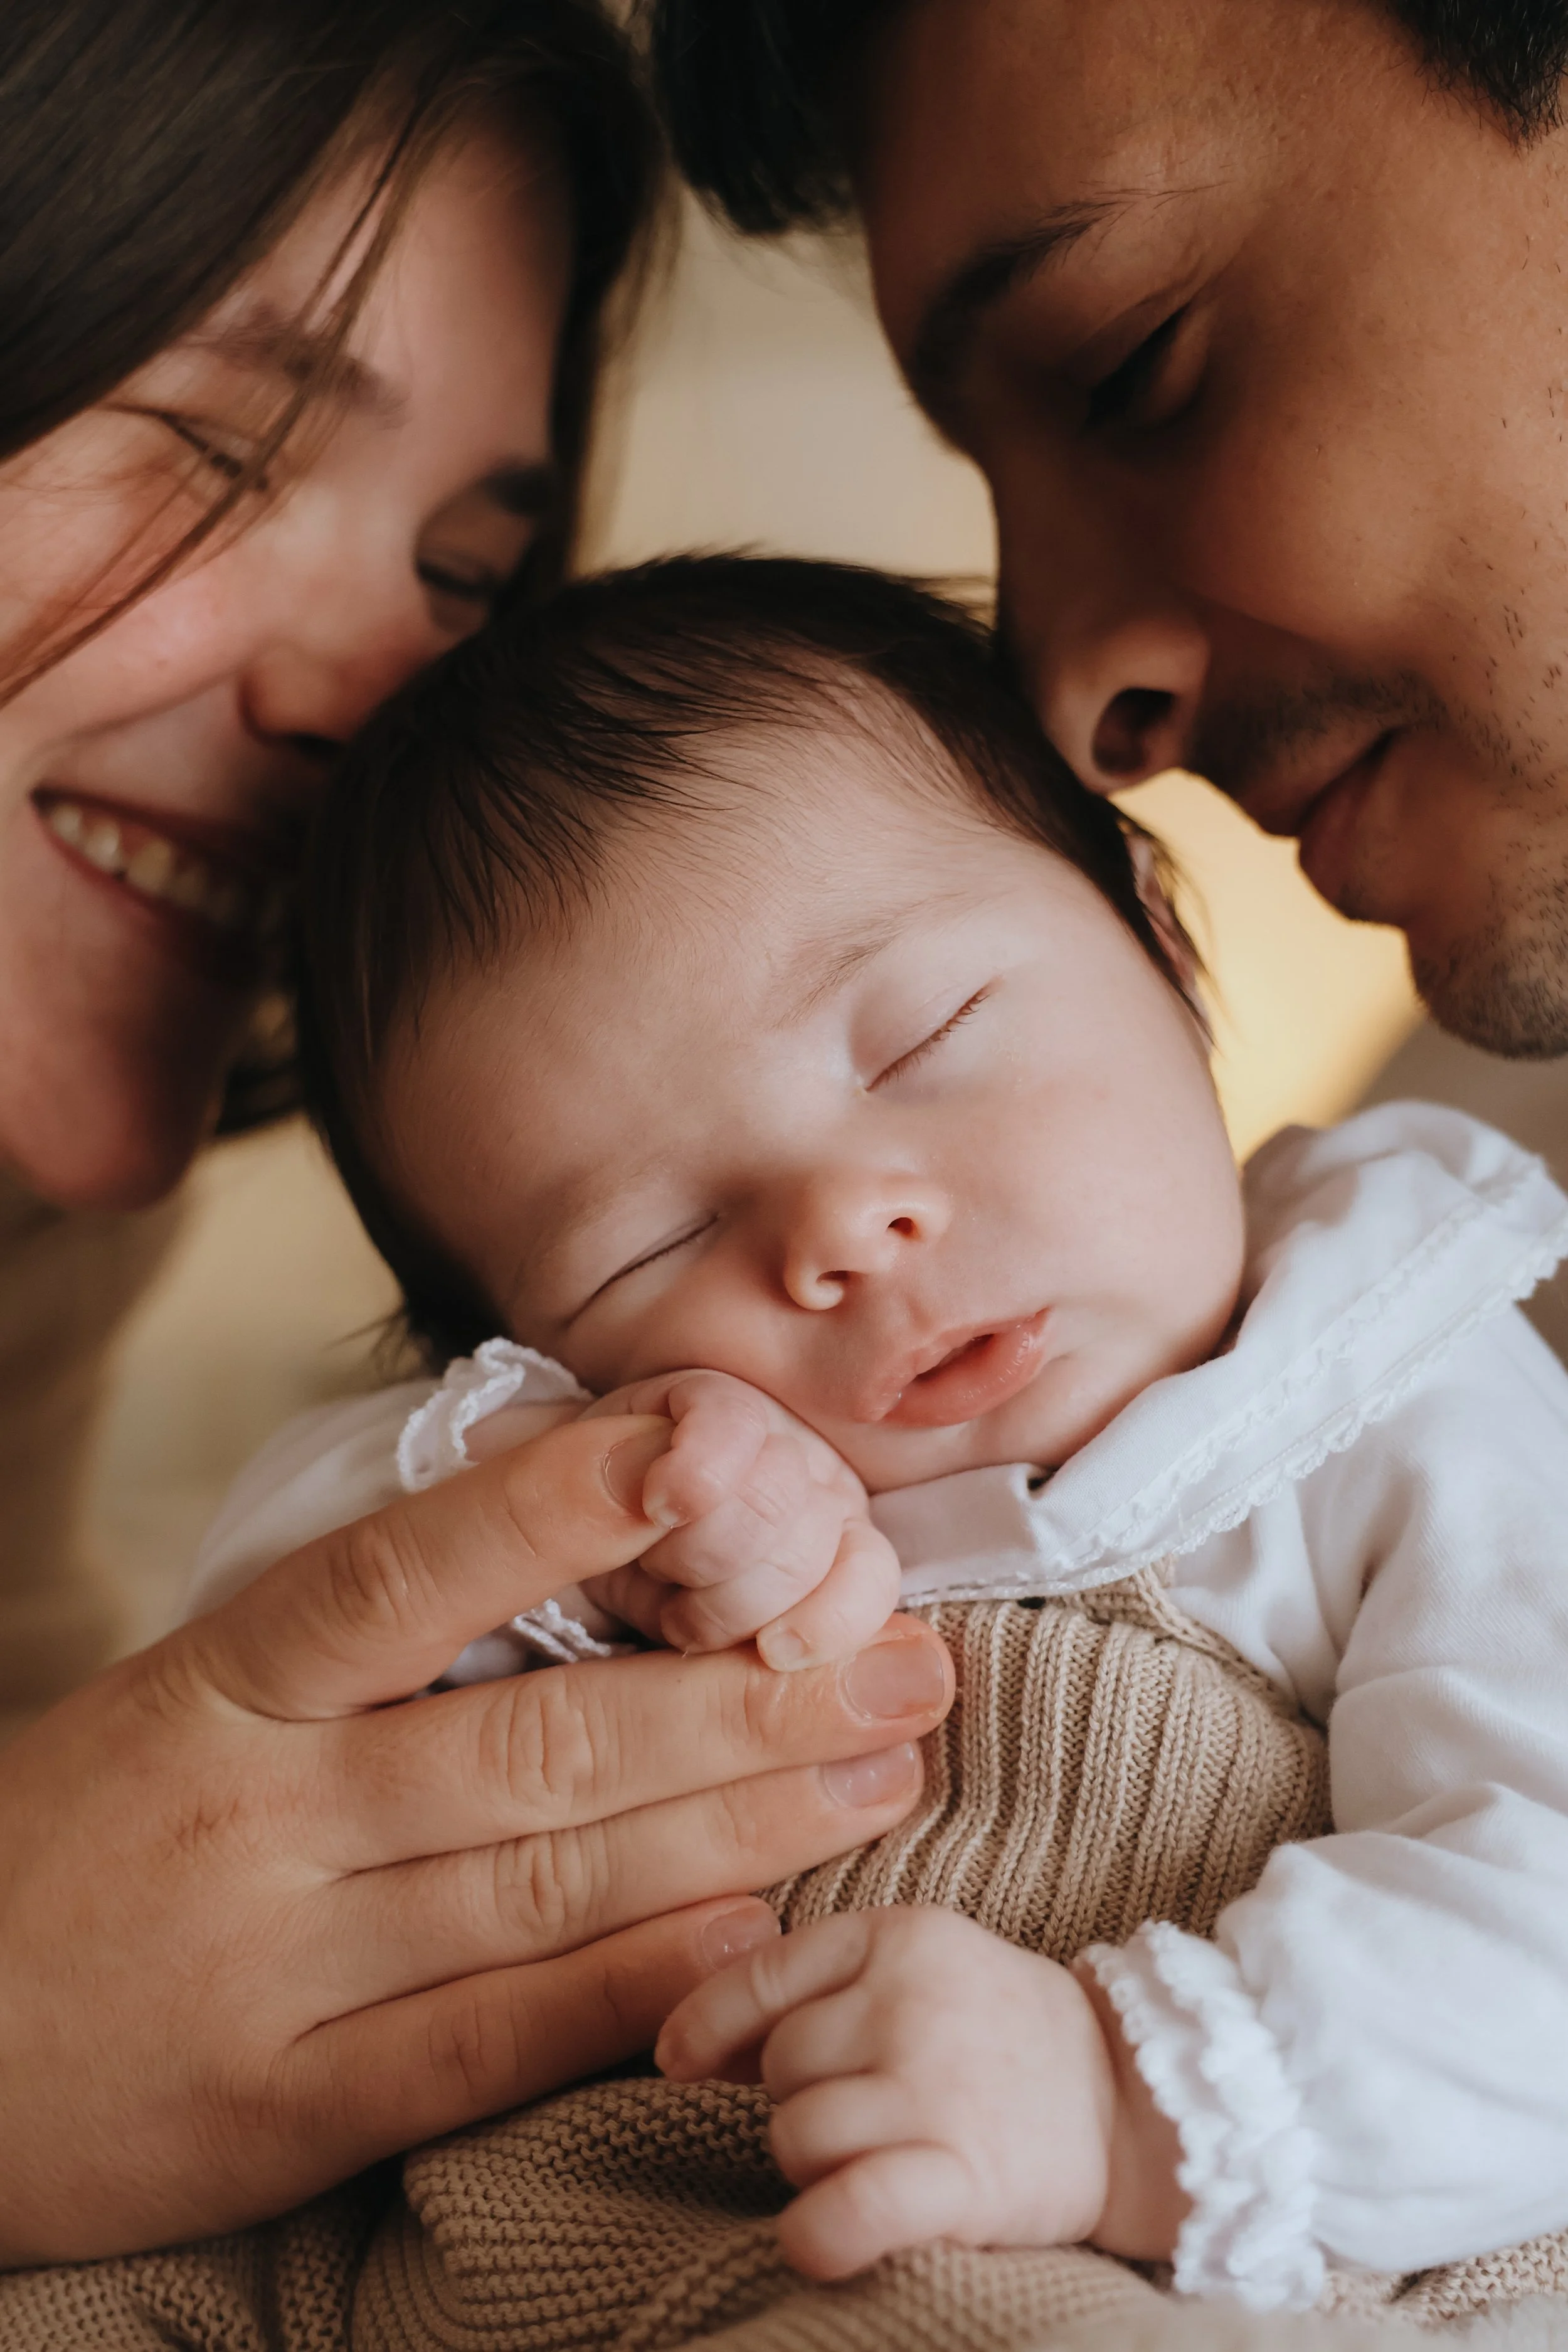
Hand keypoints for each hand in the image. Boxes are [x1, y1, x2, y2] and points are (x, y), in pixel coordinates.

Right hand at [0, 1414, 951, 2263]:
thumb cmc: (100, 1831)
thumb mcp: (196, 1695)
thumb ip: (363, 1637)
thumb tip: (579, 1533)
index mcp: (230, 1682)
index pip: (409, 1573)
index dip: (558, 1507)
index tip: (704, 1453)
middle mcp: (261, 1815)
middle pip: (536, 1743)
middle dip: (744, 1695)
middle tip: (907, 1657)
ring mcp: (272, 1971)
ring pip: (542, 1885)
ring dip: (735, 1824)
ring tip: (878, 1771)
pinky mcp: (279, 2112)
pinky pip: (484, 2043)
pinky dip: (629, 1988)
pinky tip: (752, 1935)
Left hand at [657, 1906, 1184, 2279]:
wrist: (1138, 2101)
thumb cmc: (1004, 2037)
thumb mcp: (924, 1965)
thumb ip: (824, 1982)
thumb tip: (691, 2041)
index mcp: (899, 1935)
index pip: (761, 1975)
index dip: (705, 2025)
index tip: (680, 2063)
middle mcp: (911, 2000)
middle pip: (778, 2066)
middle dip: (799, 2101)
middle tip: (866, 2112)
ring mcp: (936, 2086)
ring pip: (796, 2136)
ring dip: (815, 2166)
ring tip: (878, 2159)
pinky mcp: (963, 2175)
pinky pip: (847, 2209)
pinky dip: (818, 2233)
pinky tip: (818, 2237)